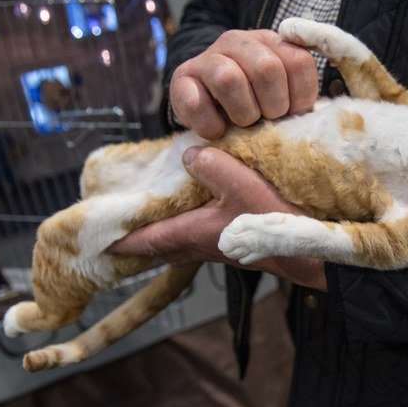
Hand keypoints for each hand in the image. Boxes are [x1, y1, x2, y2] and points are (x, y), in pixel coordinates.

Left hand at [109, 146, 326, 290]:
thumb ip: (211, 165)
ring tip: (155, 222)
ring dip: (164, 237)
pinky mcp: (235, 247)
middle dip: (142, 241)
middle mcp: (200, 245)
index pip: (148, 239)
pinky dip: (186, 232)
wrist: (306, 250)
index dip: (124, 239)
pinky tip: (196, 217)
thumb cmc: (272, 220)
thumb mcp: (240, 183)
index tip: (102, 242)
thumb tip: (189, 156)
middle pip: (161, 247)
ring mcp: (218, 249)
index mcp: (193, 232)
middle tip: (125, 231)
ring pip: (179, 246)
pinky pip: (198, 242)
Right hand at [170, 29, 318, 138]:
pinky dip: (210, 125)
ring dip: (242, 113)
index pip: (300, 63)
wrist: (202, 101)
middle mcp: (238, 41)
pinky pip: (196, 102)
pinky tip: (216, 130)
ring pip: (230, 79)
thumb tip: (315, 113)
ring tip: (241, 124)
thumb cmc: (252, 102)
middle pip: (267, 69)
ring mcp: (207, 57)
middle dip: (272, 106)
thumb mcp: (282, 95)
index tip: (291, 113)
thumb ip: (300, 95)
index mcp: (271, 42)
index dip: (300, 97)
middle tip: (265, 120)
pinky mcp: (181, 79)